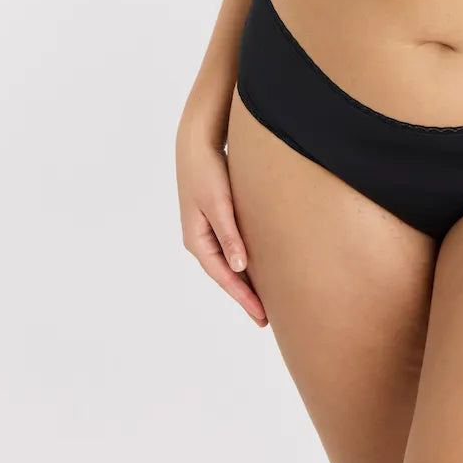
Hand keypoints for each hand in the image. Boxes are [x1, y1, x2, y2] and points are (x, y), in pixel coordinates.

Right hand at [175, 128, 267, 326]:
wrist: (196, 142)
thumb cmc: (206, 170)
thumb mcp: (218, 203)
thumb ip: (229, 235)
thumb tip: (239, 267)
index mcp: (197, 240)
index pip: (224, 277)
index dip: (243, 298)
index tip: (262, 317)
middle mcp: (201, 239)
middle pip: (226, 275)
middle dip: (244, 296)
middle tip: (265, 320)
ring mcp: (208, 230)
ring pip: (230, 263)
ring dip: (245, 281)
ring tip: (265, 300)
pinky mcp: (217, 218)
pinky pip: (232, 248)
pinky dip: (245, 262)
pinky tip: (257, 268)